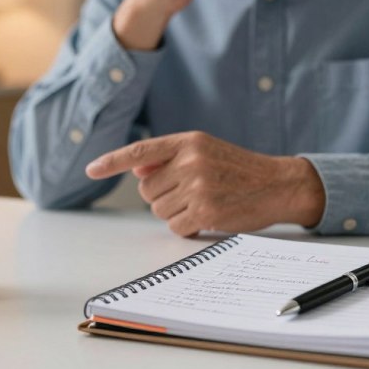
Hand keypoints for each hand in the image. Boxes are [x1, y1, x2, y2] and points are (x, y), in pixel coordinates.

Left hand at [85, 132, 323, 236]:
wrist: (277, 185)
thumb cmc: (238, 169)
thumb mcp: (205, 151)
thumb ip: (170, 158)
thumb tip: (137, 170)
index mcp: (188, 142)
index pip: (140, 151)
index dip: (112, 161)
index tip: (91, 169)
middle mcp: (191, 161)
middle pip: (147, 190)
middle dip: (162, 196)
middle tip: (191, 192)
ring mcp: (198, 187)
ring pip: (159, 210)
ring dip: (175, 212)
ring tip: (203, 202)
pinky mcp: (206, 212)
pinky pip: (176, 226)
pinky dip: (186, 226)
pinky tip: (207, 216)